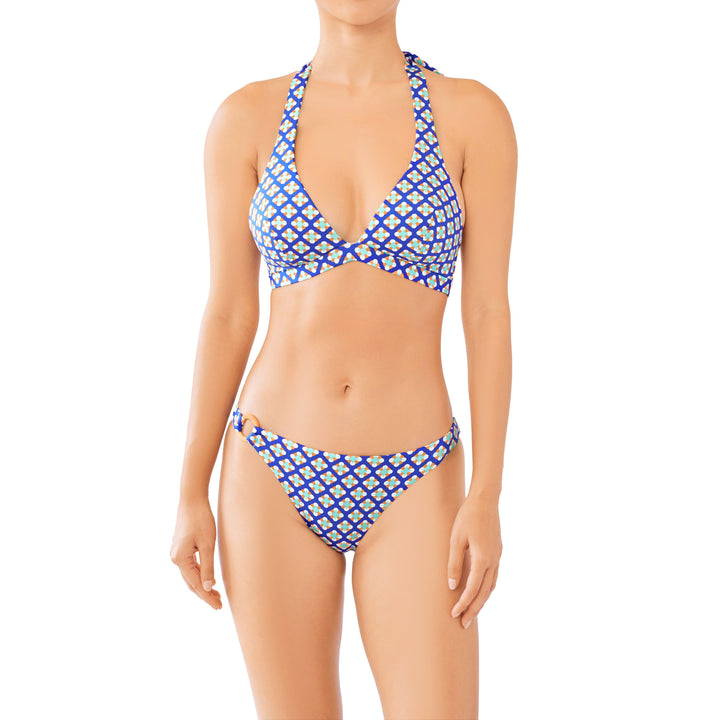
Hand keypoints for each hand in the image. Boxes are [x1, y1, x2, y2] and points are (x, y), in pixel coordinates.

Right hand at [170, 496, 221, 609]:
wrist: (191, 499)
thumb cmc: (201, 519)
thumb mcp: (208, 544)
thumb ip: (208, 566)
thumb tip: (207, 587)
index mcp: (180, 559)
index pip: (195, 584)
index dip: (207, 597)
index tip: (218, 607)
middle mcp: (175, 558)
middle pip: (191, 582)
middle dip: (205, 594)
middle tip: (219, 604)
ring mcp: (177, 553)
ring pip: (190, 575)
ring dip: (202, 585)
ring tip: (216, 595)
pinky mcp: (181, 548)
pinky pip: (190, 566)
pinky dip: (199, 574)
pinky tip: (209, 579)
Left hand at [447, 493, 501, 627]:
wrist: (486, 500)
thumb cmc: (467, 517)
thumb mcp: (456, 539)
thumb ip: (454, 563)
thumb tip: (452, 586)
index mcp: (482, 559)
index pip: (472, 589)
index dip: (463, 603)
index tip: (453, 614)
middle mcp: (493, 561)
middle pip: (484, 593)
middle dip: (473, 609)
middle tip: (463, 624)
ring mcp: (498, 557)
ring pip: (491, 587)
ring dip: (481, 601)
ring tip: (472, 613)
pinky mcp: (498, 552)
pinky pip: (494, 577)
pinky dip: (487, 589)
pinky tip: (480, 592)